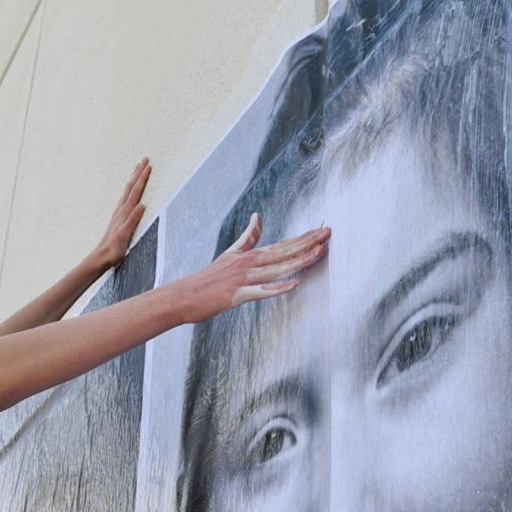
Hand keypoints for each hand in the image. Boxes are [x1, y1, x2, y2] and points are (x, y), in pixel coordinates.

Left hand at [91, 158, 150, 270]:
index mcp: (124, 213)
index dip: (142, 178)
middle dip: (138, 173)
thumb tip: (141, 205)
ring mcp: (119, 214)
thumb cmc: (114, 249)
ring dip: (134, 179)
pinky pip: (125, 199)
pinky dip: (130, 191)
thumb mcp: (124, 235)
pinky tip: (130, 192)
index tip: (148, 166)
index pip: (135, 191)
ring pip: (127, 191)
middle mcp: (121, 210)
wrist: (101, 256)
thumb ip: (132, 220)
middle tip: (144, 160)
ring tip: (138, 170)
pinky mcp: (118, 219)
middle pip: (131, 187)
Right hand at [179, 214, 329, 323]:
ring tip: (319, 253)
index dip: (303, 237)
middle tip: (328, 233)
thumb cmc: (207, 279)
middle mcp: (248, 264)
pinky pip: (261, 292)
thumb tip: (257, 216)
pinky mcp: (236, 295)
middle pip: (283, 252)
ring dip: (299, 261)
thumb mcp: (229, 254)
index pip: (282, 244)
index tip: (322, 229)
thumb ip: (247, 237)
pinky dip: (278, 288)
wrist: (183, 296)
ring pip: (276, 268)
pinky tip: (294, 284)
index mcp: (249, 255)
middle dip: (307, 243)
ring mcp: (243, 279)